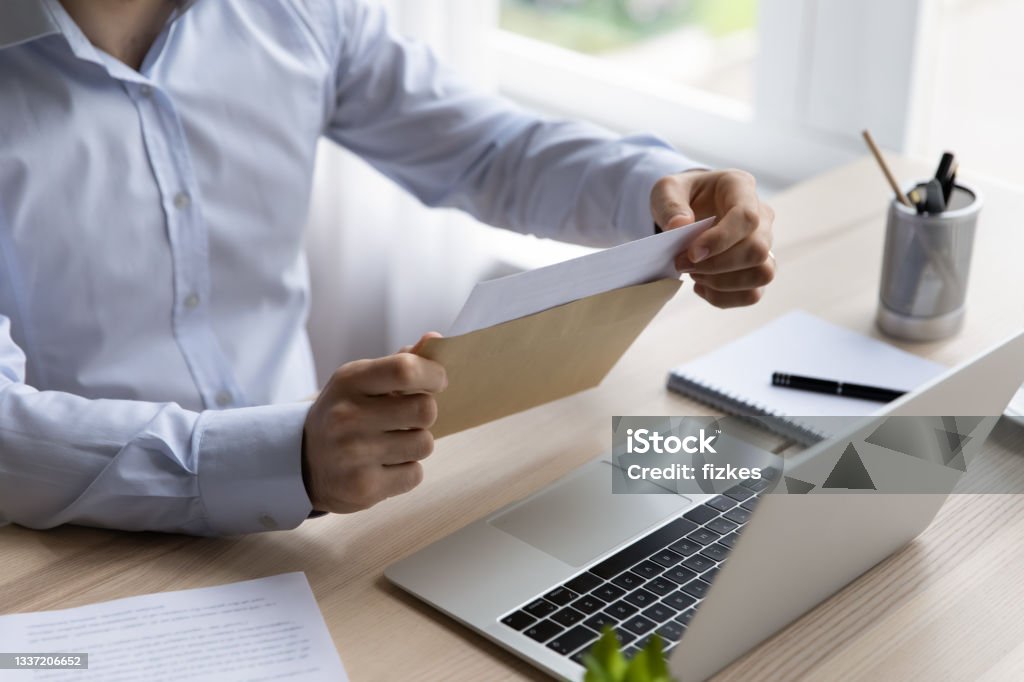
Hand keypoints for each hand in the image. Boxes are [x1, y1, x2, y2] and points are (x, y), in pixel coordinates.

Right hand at [302, 336, 446, 513]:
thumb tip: (435, 340)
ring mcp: (354, 454)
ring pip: (424, 444)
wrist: (303, 461)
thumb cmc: (345, 413)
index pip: (405, 369)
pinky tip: (385, 465)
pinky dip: (407, 470)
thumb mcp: (361, 381)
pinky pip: (415, 474)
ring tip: (394, 442)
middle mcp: (348, 417)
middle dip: (426, 413)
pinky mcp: (363, 488)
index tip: (437, 381)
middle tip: (410, 417)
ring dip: (417, 443)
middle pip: (425, 410)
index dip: (433, 374)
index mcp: (349, 382)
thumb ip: (399, 362)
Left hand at [651, 169, 775, 307]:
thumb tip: (680, 227)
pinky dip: (723, 297)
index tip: (691, 253)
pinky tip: (701, 286)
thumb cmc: (681, 196)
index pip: (747, 218)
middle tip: (682, 263)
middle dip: (716, 265)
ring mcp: (764, 244)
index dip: (720, 240)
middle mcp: (761, 216)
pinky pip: (752, 294)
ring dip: (722, 283)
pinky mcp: (756, 269)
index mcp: (741, 188)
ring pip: (762, 274)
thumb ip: (669, 204)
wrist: (688, 210)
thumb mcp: (665, 190)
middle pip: (757, 250)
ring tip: (694, 273)